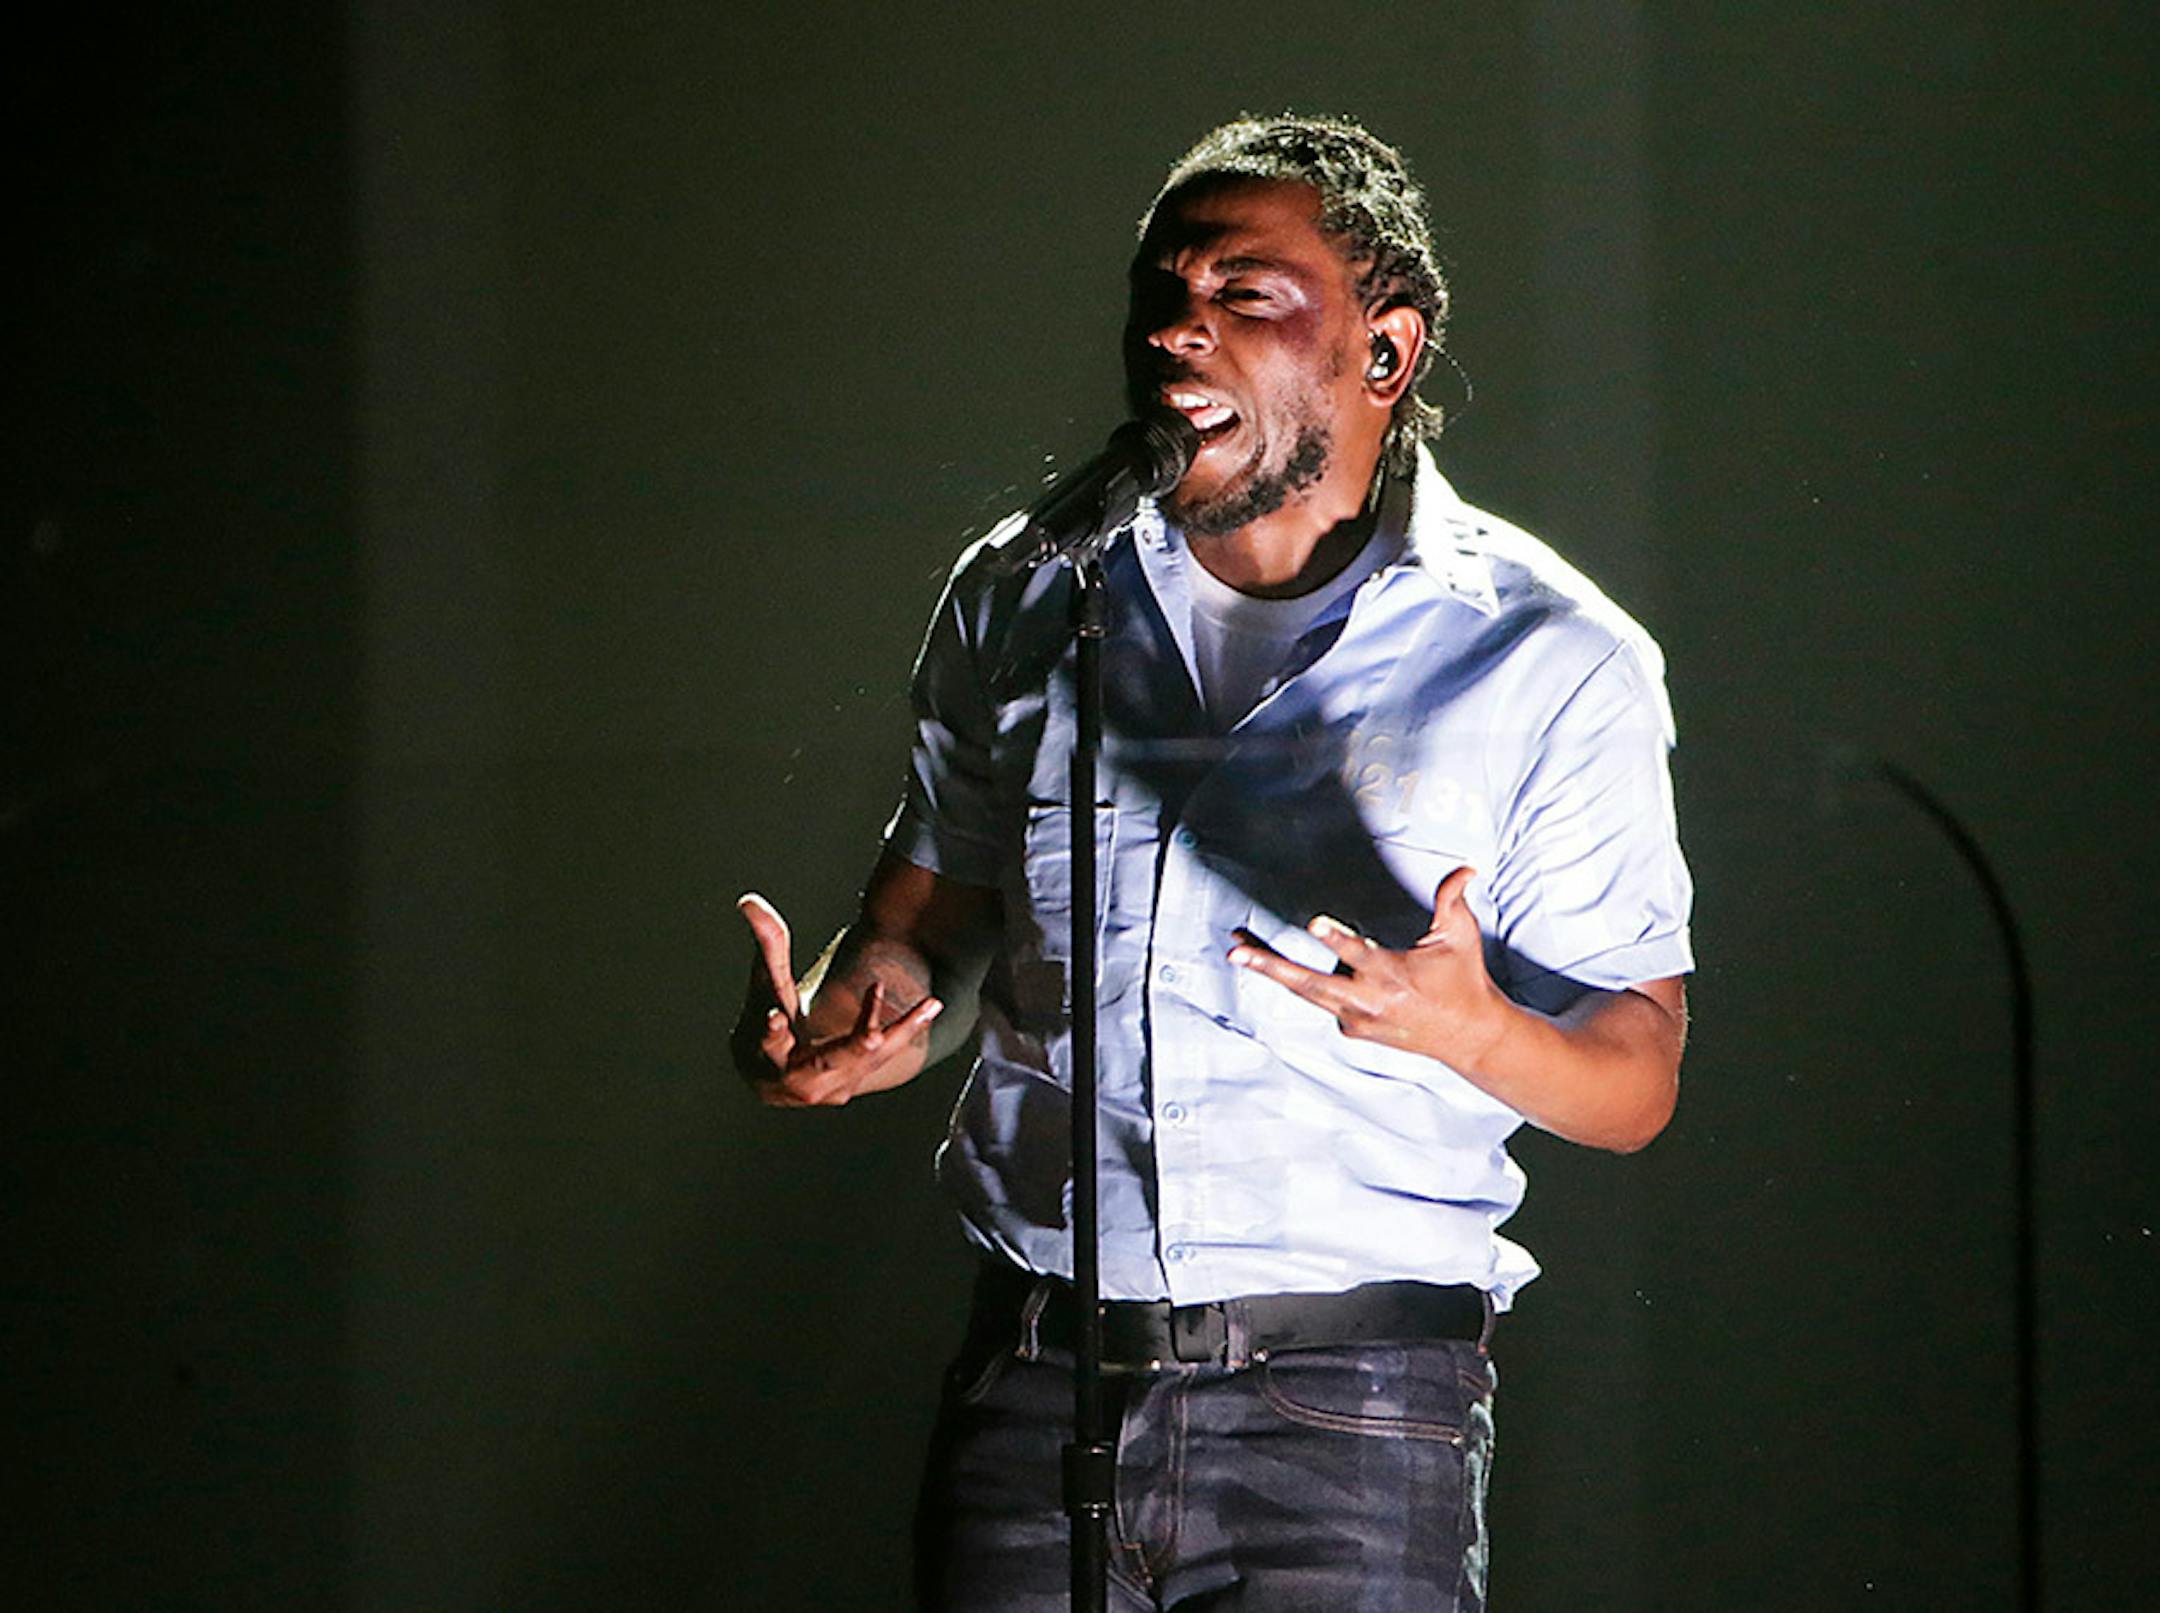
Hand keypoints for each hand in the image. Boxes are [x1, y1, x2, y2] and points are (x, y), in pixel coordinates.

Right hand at [734, 892, 942, 1106]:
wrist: (773, 1070)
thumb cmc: (769, 1015)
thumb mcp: (768, 982)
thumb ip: (767, 943)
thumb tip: (749, 900)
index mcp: (769, 1052)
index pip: (770, 1041)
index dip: (772, 1031)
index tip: (775, 1016)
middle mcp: (797, 1079)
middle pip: (828, 1062)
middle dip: (852, 1047)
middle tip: (873, 1036)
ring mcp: (828, 1089)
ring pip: (867, 1059)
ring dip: (898, 1031)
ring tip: (930, 1004)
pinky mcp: (850, 1088)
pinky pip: (883, 1057)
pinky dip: (904, 1031)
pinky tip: (930, 1006)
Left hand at [1227, 866, 1509, 1071]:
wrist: (1468, 1036)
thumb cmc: (1463, 981)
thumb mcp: (1461, 937)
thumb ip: (1452, 900)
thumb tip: (1466, 869)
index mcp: (1393, 975)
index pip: (1360, 954)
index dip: (1337, 939)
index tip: (1313, 922)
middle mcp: (1368, 1000)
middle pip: (1310, 983)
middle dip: (1271, 966)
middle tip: (1237, 951)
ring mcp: (1357, 1017)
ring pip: (1306, 992)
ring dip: (1271, 970)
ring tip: (1238, 949)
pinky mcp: (1353, 1027)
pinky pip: (1323, 1000)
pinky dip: (1306, 984)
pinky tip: (1282, 965)